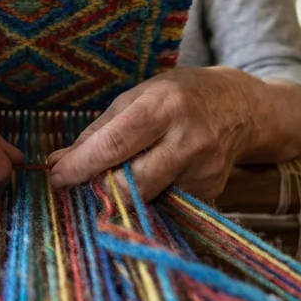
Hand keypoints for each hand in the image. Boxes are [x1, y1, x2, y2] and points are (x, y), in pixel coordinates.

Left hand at [48, 67, 300, 199]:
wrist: (243, 107)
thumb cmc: (181, 95)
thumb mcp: (139, 96)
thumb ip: (98, 130)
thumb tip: (58, 162)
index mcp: (164, 107)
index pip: (114, 146)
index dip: (80, 166)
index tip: (56, 177)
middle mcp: (188, 141)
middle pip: (130, 185)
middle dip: (97, 189)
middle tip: (80, 184)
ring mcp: (203, 172)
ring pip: (146, 200)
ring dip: (122, 196)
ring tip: (117, 177)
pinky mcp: (211, 193)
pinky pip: (165, 204)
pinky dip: (148, 198)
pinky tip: (152, 179)